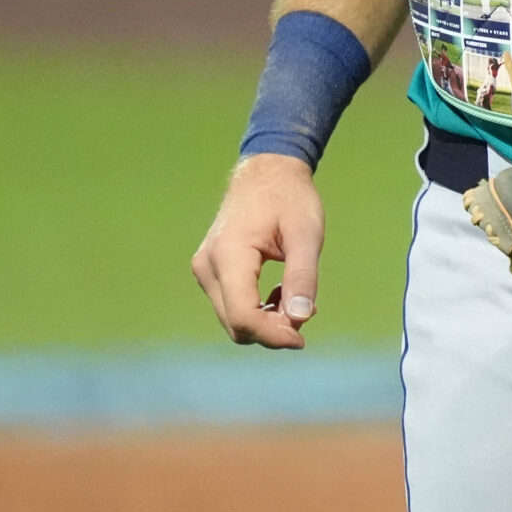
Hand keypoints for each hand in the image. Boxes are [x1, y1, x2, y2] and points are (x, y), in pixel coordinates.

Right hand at [191, 153, 324, 348]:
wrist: (267, 172)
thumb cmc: (289, 198)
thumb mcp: (306, 234)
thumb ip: (302, 277)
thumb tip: (300, 319)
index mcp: (229, 254)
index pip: (243, 315)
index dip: (273, 335)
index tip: (301, 338)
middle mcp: (208, 266)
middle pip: (236, 323)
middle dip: (272, 330)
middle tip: (306, 310)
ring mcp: (205, 269)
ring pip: (232, 319)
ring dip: (266, 321)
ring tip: (296, 297)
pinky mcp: (209, 271)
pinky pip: (230, 306)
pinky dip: (257, 311)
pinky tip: (280, 293)